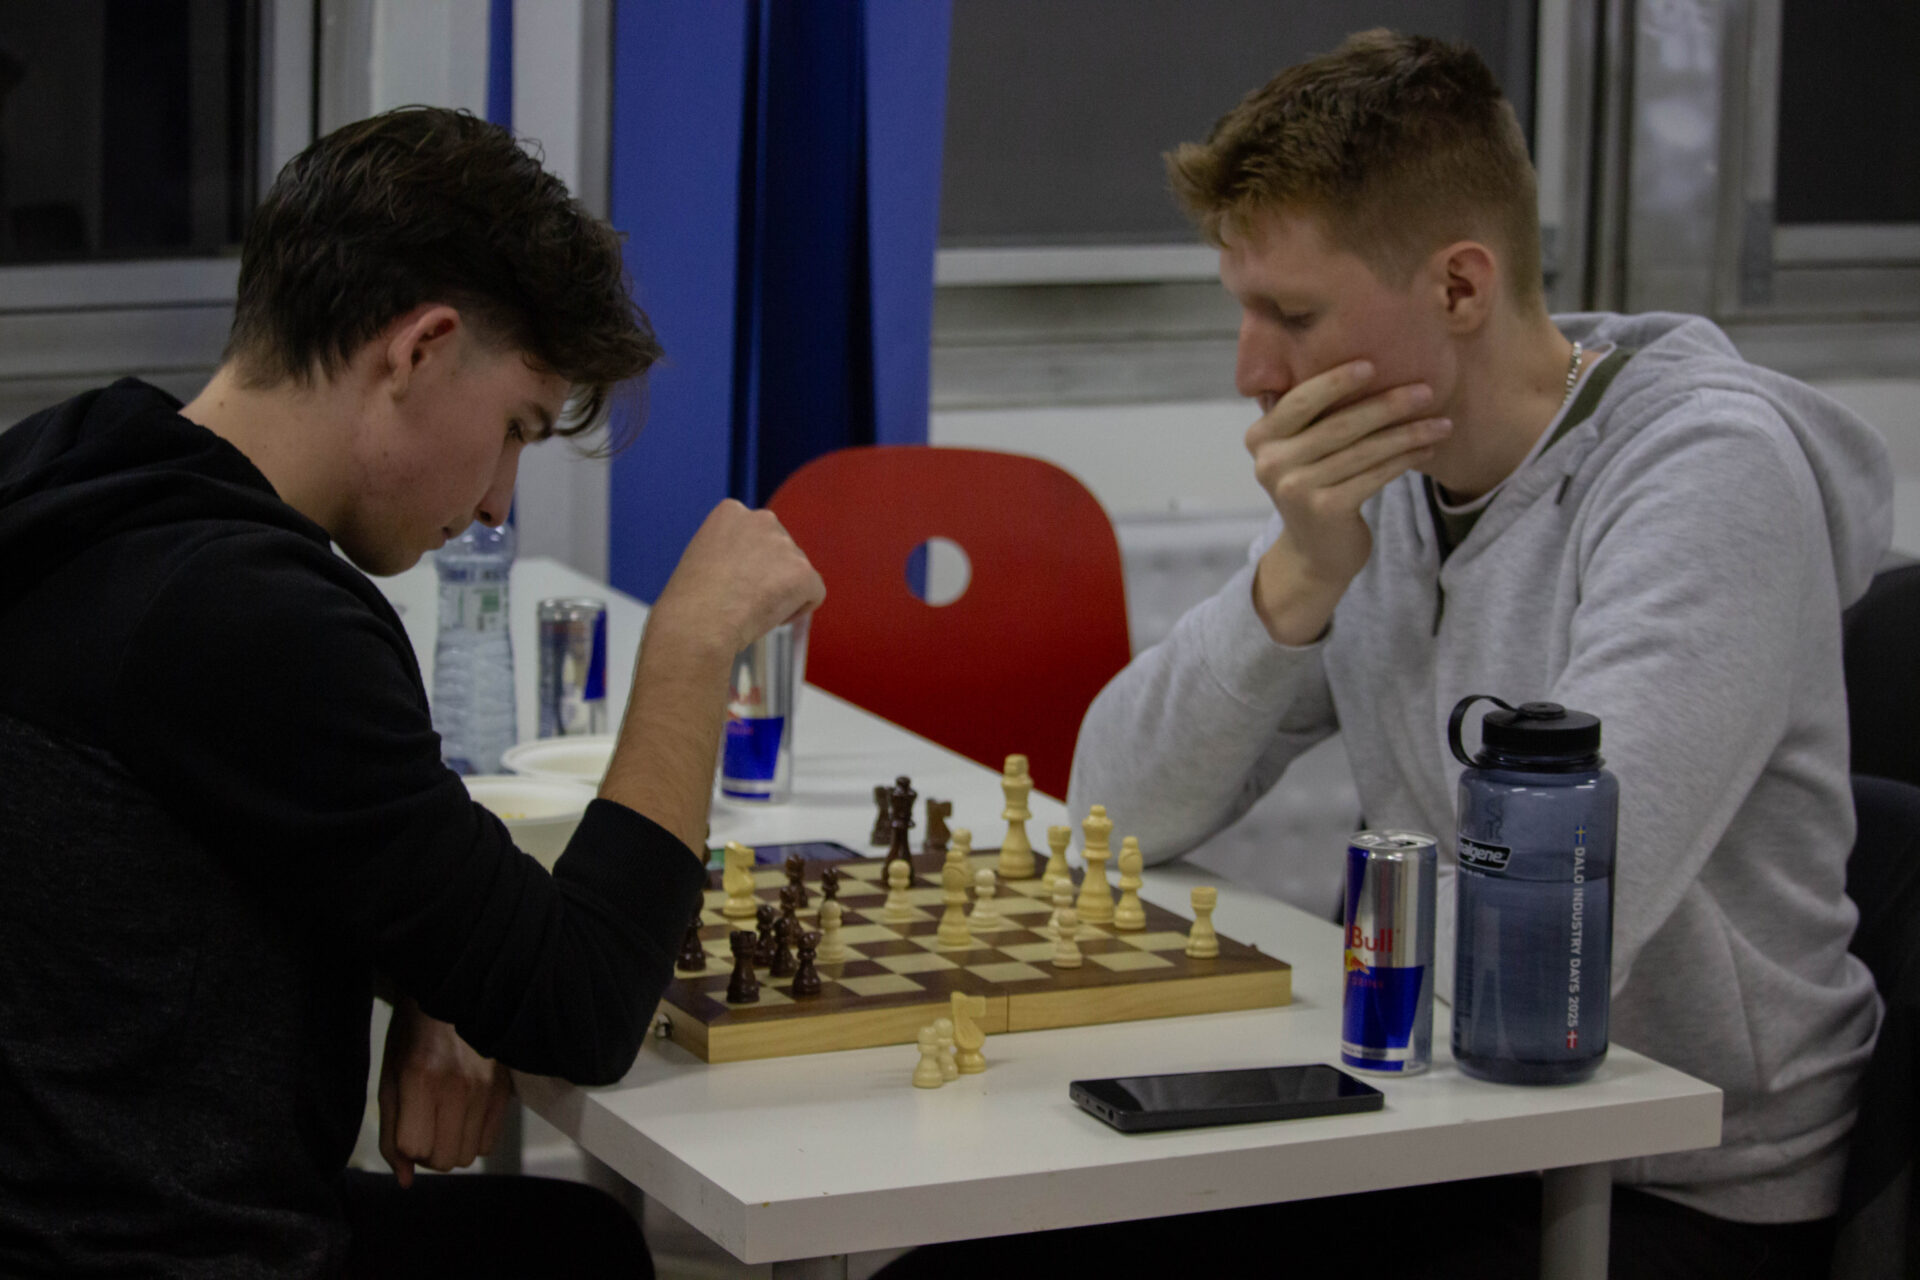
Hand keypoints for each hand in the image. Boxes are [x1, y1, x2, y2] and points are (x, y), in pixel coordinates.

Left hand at [376, 995, 511, 1186]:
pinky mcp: (505, 1089)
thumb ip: (391, 1133)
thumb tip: (404, 1179)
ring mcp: (486, 1088)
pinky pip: (490, 1142)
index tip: (406, 1125)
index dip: (406, 1144)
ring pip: (468, 1156)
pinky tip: (466, 1112)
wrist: (455, 994)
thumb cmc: (413, 1034)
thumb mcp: (389, 1078)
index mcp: (420, 1078)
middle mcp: (457, 1086)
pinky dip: (474, 1137)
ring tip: (446, 1116)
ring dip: (452, 1145)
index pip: (414, 1148)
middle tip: (425, 1124)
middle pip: (444, 1160)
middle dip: (428, 1151)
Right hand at [647, 500, 825, 660]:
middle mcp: (762, 519)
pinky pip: (814, 593)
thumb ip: (731, 552)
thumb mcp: (702, 556)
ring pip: (796, 573)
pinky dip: (798, 610)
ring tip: (751, 609)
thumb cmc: (689, 600)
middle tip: (743, 599)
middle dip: (769, 575)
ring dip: (782, 592)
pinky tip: (771, 618)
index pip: (756, 535)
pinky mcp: (804, 571)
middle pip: (780, 550)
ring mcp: (785, 544)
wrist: (698, 621)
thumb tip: (753, 569)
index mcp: (732, 511)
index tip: (731, 582)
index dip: (747, 564)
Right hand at [1245, 361, 1450, 643]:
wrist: (1315, 553)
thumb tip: (1367, 361)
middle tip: (1426, 390)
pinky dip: (1405, 460)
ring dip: (1407, 433)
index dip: (1336, 381)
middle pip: (1338, 425)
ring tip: (1441, 423)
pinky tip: (1427, 449)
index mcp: (1260, 438)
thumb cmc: (1316, 485)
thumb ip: (1314, 416)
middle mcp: (1270, 462)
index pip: (1300, 401)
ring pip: (1363, 450)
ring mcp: (1295, 489)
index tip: (1373, 364)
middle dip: (1387, 405)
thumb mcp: (1301, 449)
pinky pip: (1374, 475)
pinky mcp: (1324, 510)